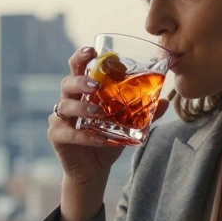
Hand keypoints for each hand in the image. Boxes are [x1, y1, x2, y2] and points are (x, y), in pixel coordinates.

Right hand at [48, 47, 170, 187]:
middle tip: (95, 84)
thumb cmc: (106, 140)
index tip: (92, 50)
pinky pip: (70, 134)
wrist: (93, 170)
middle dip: (79, 81)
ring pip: (65, 107)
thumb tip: (164, 102)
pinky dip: (86, 136)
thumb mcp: (126, 125)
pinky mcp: (57, 137)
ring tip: (96, 112)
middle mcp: (68, 101)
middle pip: (67, 83)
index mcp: (82, 92)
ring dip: (81, 108)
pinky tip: (102, 139)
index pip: (78, 68)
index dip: (81, 57)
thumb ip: (142, 113)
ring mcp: (59, 119)